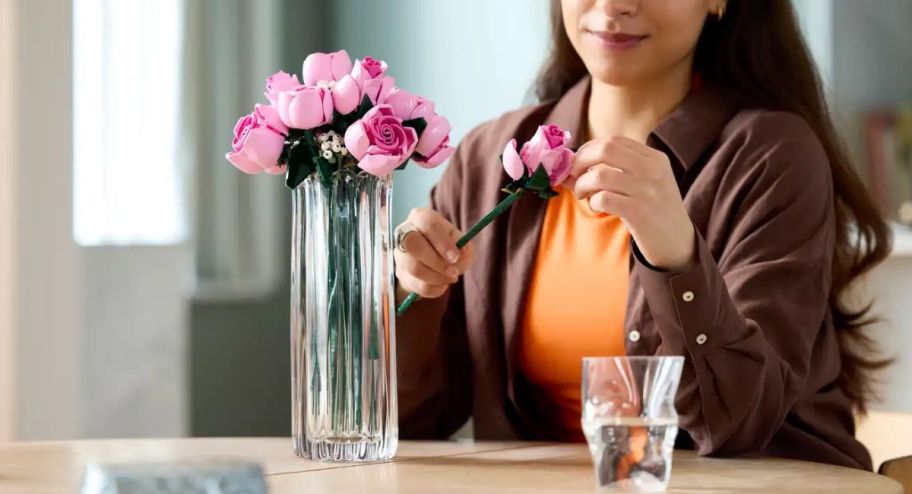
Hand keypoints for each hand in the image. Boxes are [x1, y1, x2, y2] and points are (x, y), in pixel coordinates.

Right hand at [394, 208, 473, 299]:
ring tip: (452, 278)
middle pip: (413, 244)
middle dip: (436, 261)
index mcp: (420, 217)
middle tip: (454, 271)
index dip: (442, 242)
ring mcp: (400, 254)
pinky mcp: (401, 273)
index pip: (427, 224)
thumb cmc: (446, 244)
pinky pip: (416, 285)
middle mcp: (404, 232)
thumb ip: (463, 244)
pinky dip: (434, 288)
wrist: (431, 259)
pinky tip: (443, 284)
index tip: (456, 256)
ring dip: (437, 277)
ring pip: (414, 267)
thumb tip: (462, 253)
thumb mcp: (458, 240)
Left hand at [568, 136, 695, 270]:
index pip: (614, 141)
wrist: (678, 243)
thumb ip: (613, 171)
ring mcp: (647, 190)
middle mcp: (652, 169)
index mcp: (654, 158)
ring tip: (585, 196)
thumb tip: (566, 169)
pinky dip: (593, 202)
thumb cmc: (653, 211)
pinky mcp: (639, 212)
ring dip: (583, 186)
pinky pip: (603, 198)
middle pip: (605, 149)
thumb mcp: (643, 184)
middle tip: (574, 177)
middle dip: (581, 161)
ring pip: (599, 175)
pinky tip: (598, 208)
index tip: (578, 163)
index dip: (588, 149)